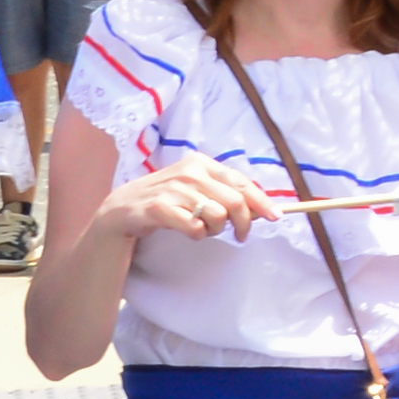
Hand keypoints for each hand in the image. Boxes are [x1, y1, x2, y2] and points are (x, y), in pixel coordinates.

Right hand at [106, 150, 270, 242]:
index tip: (275, 217)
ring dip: (215, 229)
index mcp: (201, 163)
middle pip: (235, 202)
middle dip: (243, 223)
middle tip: (240, 235)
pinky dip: (197, 235)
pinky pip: (195, 229)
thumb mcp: (195, 187)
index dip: (261, 201)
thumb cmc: (167, 198)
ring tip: (203, 228)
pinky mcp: (161, 208)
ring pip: (218, 216)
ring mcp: (175, 189)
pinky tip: (187, 230)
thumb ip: (224, 192)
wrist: (123, 208)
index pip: (241, 181)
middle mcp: (190, 172)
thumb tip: (260, 207)